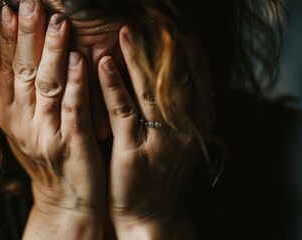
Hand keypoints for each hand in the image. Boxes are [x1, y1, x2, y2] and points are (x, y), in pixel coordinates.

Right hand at [0, 3, 104, 238]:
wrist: (65, 199)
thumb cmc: (48, 158)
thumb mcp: (25, 127)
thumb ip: (18, 96)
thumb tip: (9, 57)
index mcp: (9, 114)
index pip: (5, 69)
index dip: (6, 38)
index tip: (8, 10)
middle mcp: (22, 121)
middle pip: (23, 71)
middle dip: (27, 36)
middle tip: (30, 3)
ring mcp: (45, 133)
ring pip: (47, 85)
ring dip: (52, 53)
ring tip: (58, 23)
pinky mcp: (70, 143)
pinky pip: (73, 108)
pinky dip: (75, 84)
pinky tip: (79, 60)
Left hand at [97, 26, 212, 238]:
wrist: (150, 211)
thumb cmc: (160, 167)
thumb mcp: (178, 134)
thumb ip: (179, 102)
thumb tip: (172, 62)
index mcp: (199, 119)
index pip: (196, 71)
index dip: (184, 42)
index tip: (170, 21)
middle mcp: (186, 127)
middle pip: (175, 75)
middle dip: (161, 42)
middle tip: (148, 16)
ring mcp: (161, 140)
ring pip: (150, 90)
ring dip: (137, 58)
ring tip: (124, 30)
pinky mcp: (134, 152)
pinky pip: (123, 112)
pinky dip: (113, 86)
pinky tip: (103, 63)